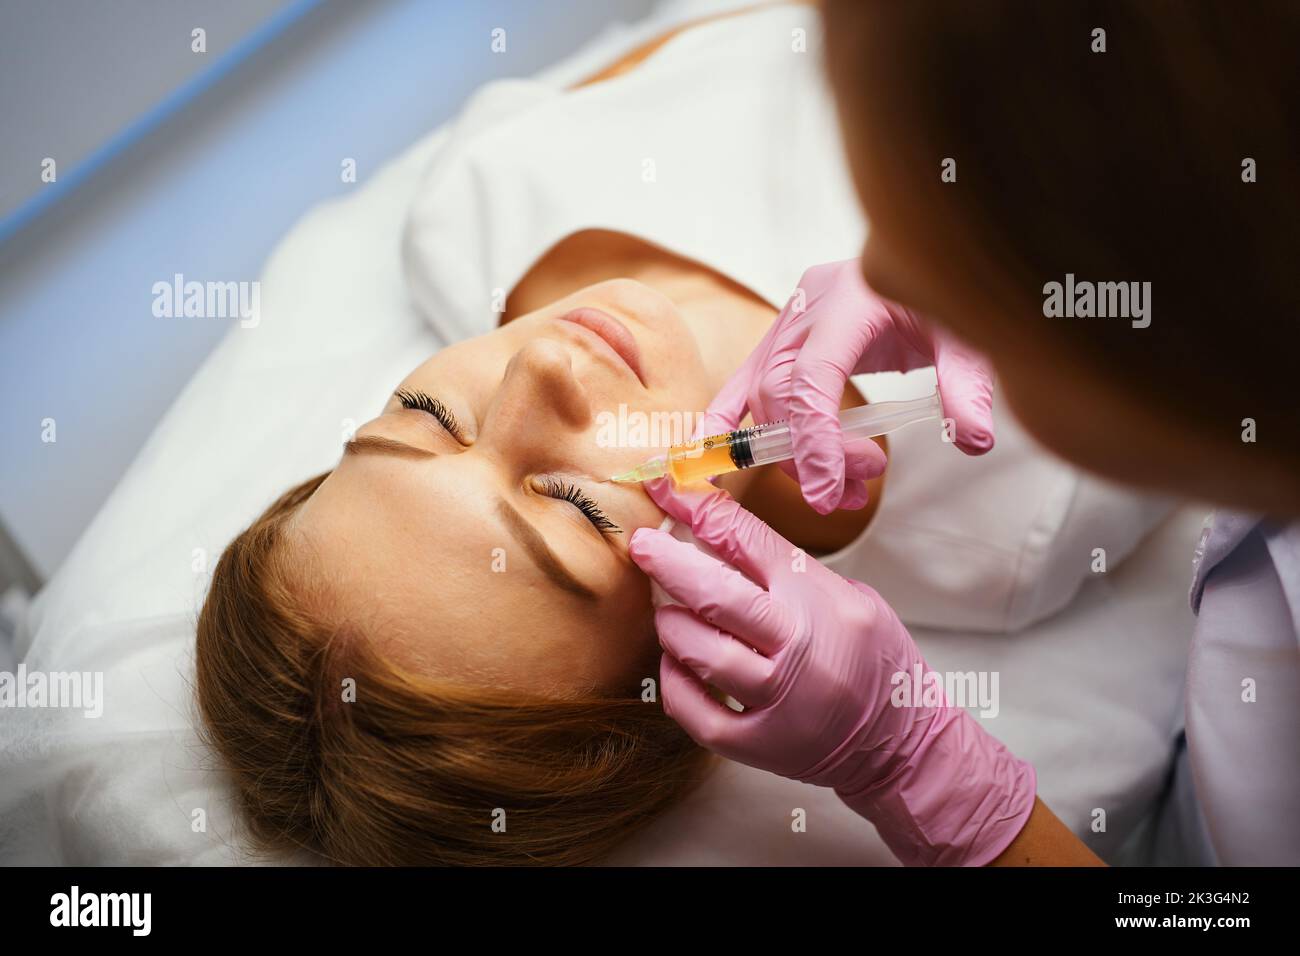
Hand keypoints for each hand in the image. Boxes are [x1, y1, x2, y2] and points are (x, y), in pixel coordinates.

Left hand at [629, 478, 1035, 865]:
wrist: (900, 743)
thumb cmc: (874, 661)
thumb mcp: (853, 597)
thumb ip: (792, 572)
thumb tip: (721, 540)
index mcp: (819, 601)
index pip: (748, 541)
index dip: (701, 510)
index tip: (670, 489)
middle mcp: (797, 649)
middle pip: (715, 594)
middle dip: (668, 563)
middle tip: (642, 545)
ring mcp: (777, 701)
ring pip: (699, 651)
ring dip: (671, 624)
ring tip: (666, 611)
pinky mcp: (758, 744)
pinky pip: (695, 710)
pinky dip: (675, 682)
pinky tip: (675, 663)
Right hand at [703, 259, 995, 512]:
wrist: (924, 253)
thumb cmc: (941, 295)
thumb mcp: (967, 336)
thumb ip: (967, 387)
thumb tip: (973, 440)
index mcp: (852, 299)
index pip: (814, 376)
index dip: (815, 439)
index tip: (828, 492)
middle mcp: (809, 305)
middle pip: (781, 391)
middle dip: (809, 452)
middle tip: (853, 489)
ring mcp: (788, 318)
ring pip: (762, 394)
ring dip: (791, 452)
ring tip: (839, 489)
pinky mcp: (780, 335)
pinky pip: (742, 382)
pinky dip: (726, 421)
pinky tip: (709, 460)